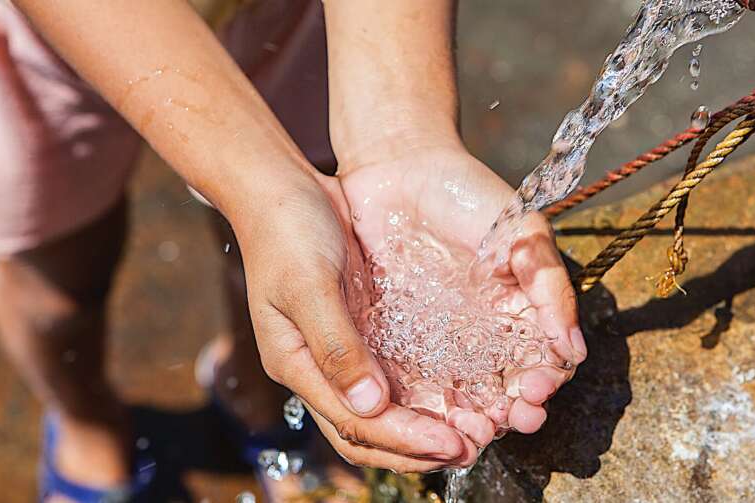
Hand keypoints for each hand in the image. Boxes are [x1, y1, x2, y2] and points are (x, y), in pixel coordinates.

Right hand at [229, 168, 478, 471]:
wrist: (281, 188)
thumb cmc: (286, 231)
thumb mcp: (309, 286)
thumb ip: (337, 346)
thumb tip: (370, 405)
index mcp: (296, 364)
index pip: (354, 423)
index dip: (403, 440)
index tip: (449, 444)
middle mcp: (319, 367)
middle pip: (369, 431)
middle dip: (418, 448)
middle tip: (473, 448)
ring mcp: (342, 351)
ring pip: (383, 410)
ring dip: (425, 427)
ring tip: (473, 432)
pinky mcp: (363, 330)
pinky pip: (395, 374)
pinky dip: (424, 392)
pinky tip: (459, 394)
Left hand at [339, 144, 586, 447]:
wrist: (399, 168)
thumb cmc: (469, 195)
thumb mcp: (522, 233)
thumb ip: (550, 288)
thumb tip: (574, 350)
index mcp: (519, 316)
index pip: (541, 367)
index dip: (544, 385)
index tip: (537, 390)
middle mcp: (483, 339)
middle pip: (503, 394)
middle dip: (511, 414)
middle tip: (508, 419)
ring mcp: (440, 344)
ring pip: (460, 399)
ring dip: (470, 422)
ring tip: (471, 430)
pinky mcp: (397, 344)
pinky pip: (413, 386)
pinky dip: (423, 408)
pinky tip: (427, 417)